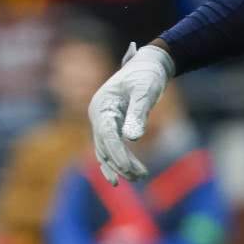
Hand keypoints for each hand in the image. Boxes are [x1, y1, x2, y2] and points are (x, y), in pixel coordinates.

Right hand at [89, 43, 174, 184]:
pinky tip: (124, 174)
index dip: (117, 153)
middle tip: (141, 176)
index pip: (106, 135)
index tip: (128, 168)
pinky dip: (115, 161)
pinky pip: (108, 147)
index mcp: (102, 105)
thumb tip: (132, 138)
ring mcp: (101, 120)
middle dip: (121, 163)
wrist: (146, 65)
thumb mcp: (145, 91)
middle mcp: (97, 114)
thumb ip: (138, 113)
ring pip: (105, 149)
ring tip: (140, 177)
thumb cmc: (146, 75)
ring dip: (120, 165)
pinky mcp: (109, 125)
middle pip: (104, 145)